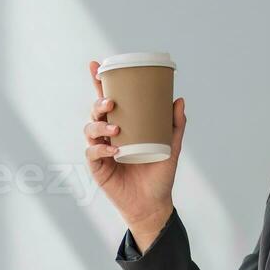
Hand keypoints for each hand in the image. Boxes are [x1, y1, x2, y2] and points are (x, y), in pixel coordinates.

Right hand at [84, 60, 183, 236]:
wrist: (153, 204)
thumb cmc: (159, 175)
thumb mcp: (171, 148)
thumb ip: (175, 126)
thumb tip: (179, 100)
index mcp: (123, 126)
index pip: (108, 101)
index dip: (99, 82)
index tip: (96, 65)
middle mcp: (109, 136)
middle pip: (95, 112)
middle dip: (98, 103)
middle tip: (112, 103)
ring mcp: (101, 151)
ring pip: (90, 130)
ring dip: (100, 126)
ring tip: (116, 130)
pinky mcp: (98, 168)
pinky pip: (92, 154)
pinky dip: (101, 150)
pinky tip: (114, 151)